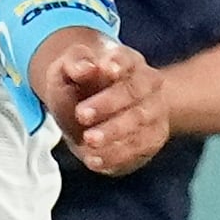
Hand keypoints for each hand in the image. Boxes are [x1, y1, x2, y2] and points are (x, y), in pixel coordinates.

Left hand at [35, 30, 168, 173]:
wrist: (92, 115)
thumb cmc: (81, 88)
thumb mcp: (67, 69)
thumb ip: (74, 62)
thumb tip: (86, 67)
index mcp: (126, 61)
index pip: (126, 60)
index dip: (117, 63)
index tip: (106, 69)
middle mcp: (147, 86)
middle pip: (134, 93)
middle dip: (109, 104)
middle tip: (82, 114)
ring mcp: (153, 114)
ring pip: (139, 123)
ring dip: (114, 133)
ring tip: (88, 141)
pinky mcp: (150, 141)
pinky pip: (138, 150)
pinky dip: (116, 156)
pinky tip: (94, 160)